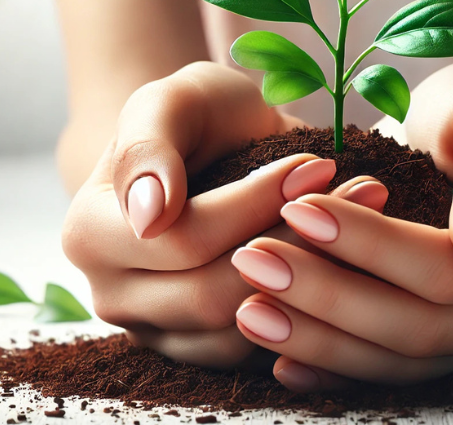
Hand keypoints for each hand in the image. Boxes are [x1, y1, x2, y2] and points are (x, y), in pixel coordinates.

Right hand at [61, 61, 382, 367]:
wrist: (204, 145)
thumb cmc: (191, 115)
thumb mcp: (170, 101)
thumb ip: (148, 146)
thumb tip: (148, 216)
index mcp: (90, 236)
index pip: (185, 241)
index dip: (258, 204)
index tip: (316, 163)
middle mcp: (113, 294)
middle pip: (212, 295)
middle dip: (296, 242)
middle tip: (359, 191)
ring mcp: (157, 330)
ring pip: (242, 330)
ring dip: (315, 277)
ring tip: (362, 218)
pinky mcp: (203, 349)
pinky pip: (260, 350)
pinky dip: (310, 307)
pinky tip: (346, 258)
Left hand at [229, 63, 452, 389]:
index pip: (450, 262)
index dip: (370, 244)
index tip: (297, 209)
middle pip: (423, 321)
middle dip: (329, 293)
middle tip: (252, 260)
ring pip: (406, 360)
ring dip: (321, 340)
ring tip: (248, 310)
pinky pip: (396, 378)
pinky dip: (336, 370)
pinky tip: (280, 360)